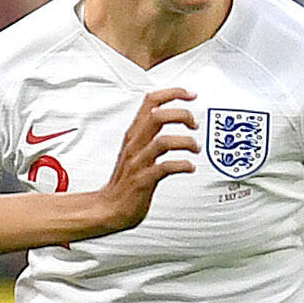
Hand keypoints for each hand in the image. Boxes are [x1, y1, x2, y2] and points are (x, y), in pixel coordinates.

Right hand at [92, 87, 197, 233]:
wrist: (108, 209)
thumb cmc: (124, 182)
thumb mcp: (134, 149)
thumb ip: (148, 132)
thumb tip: (164, 115)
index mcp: (134, 135)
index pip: (150, 102)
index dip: (173, 93)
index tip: (190, 94)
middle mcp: (135, 145)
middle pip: (158, 116)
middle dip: (182, 114)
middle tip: (194, 123)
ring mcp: (139, 163)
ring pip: (163, 141)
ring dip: (186, 142)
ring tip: (195, 147)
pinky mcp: (143, 181)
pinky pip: (165, 168)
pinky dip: (182, 165)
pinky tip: (189, 167)